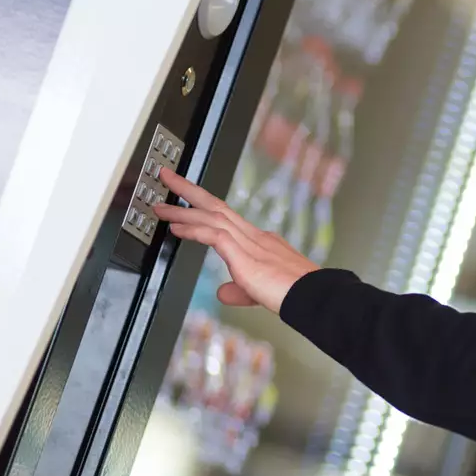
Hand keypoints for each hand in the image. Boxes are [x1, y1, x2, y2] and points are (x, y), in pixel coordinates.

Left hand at [154, 168, 318, 313]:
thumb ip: (239, 290)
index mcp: (261, 242)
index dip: (205, 207)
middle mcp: (255, 236)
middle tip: (168, 178)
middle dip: (190, 191)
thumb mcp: (259, 292)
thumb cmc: (296, 295)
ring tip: (161, 205)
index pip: (228, 218)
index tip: (187, 200)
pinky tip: (177, 227)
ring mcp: (251, 243)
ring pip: (213, 216)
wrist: (315, 297)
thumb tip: (222, 292)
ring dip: (184, 209)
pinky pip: (215, 235)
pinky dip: (194, 229)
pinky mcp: (246, 256)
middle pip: (217, 206)